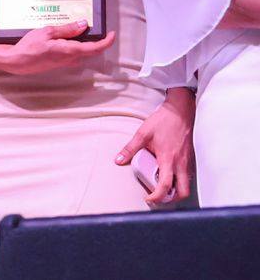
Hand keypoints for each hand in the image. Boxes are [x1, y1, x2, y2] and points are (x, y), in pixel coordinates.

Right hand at [0, 21, 114, 75]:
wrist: (16, 61)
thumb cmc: (29, 47)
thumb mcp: (47, 32)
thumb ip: (67, 29)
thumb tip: (83, 24)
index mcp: (70, 50)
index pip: (96, 48)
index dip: (107, 41)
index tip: (112, 33)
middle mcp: (71, 59)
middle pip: (91, 49)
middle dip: (95, 38)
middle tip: (93, 25)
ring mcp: (66, 62)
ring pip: (82, 51)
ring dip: (83, 41)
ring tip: (77, 27)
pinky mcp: (60, 62)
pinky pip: (73, 53)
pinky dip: (74, 44)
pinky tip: (65, 36)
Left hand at [116, 88, 193, 204]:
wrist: (181, 111)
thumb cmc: (163, 121)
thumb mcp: (143, 133)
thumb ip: (130, 148)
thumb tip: (118, 160)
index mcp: (168, 160)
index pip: (166, 186)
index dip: (157, 197)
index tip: (148, 199)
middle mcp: (181, 164)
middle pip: (183, 192)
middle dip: (171, 199)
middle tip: (158, 198)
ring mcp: (188, 162)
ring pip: (187, 184)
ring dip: (176, 191)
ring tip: (162, 188)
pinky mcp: (191, 158)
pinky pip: (188, 175)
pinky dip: (180, 181)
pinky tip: (169, 176)